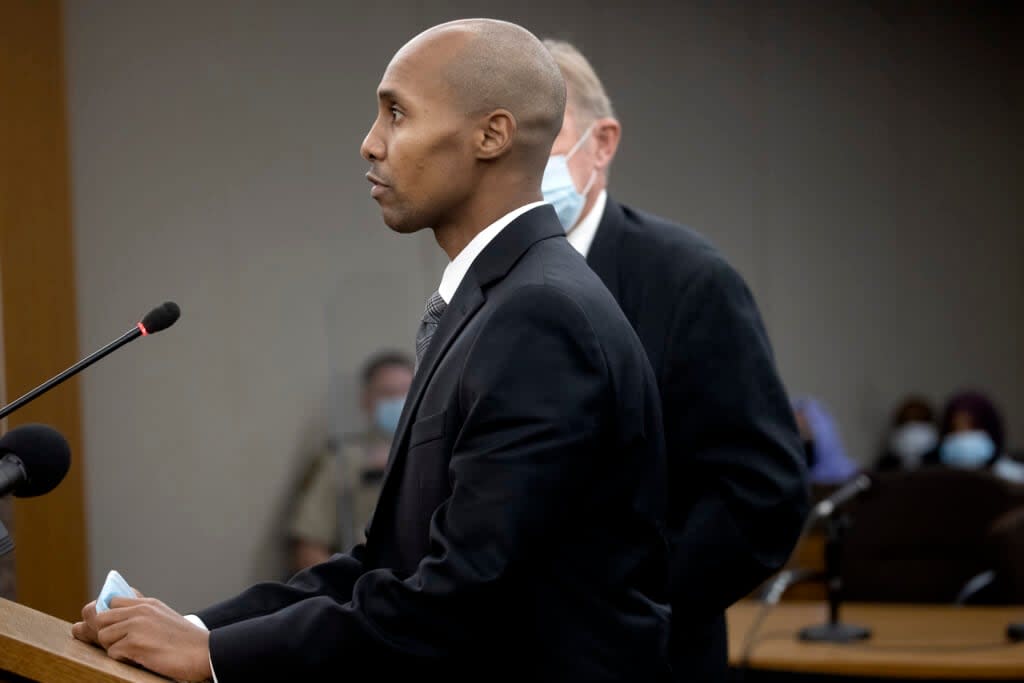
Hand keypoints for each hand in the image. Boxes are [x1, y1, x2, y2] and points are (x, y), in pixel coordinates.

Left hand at [74, 595, 211, 681]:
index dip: (109, 617)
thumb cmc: (185, 640)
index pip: (112, 601)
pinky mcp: (135, 643)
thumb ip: (143, 613)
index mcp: (148, 603)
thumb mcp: (164, 617)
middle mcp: (140, 610)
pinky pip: (112, 652)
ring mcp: (137, 625)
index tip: (116, 629)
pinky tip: (140, 659)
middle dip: (106, 633)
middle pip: (101, 617)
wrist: (204, 653)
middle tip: (120, 644)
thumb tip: (119, 614)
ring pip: (103, 635)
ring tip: (132, 652)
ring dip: (113, 647)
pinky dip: (123, 659)